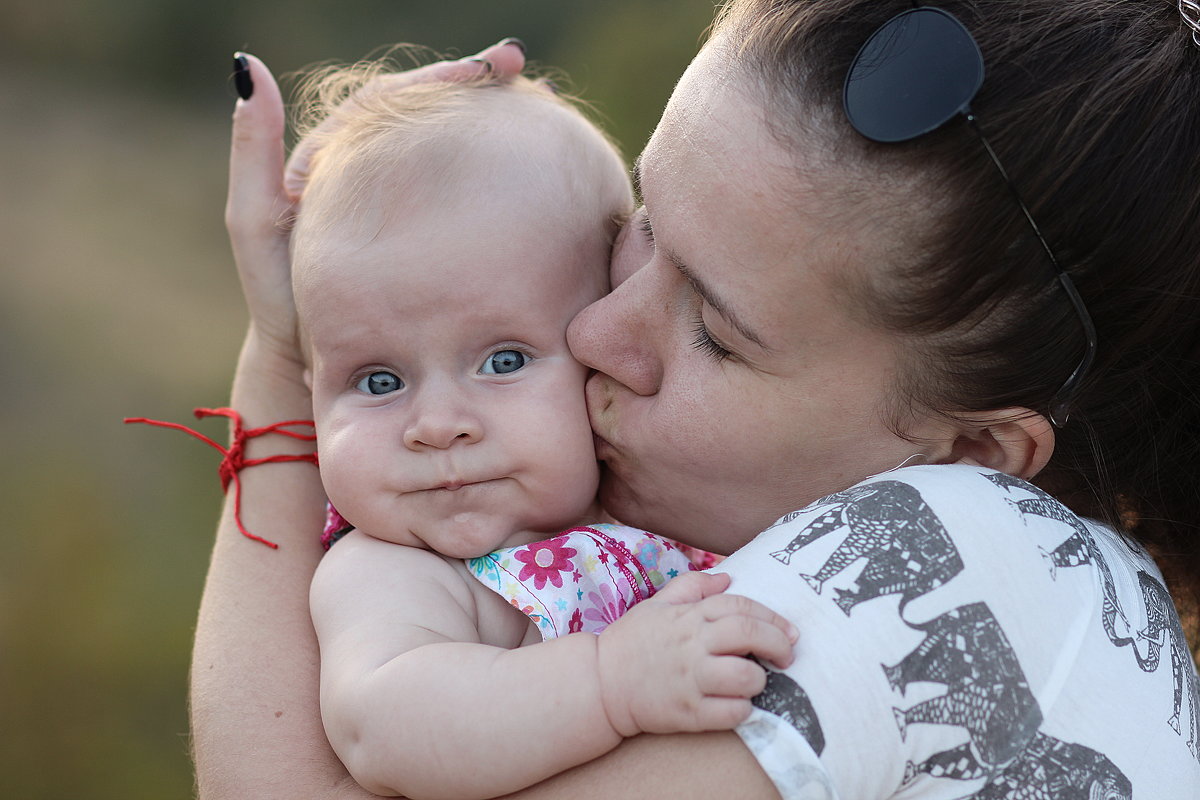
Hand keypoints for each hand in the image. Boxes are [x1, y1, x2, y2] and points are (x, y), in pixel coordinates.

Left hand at [224, 40, 525, 362]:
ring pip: (455, 155)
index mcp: (339, 159)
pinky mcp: (436, 250)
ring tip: (541, 104)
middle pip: (431, 115)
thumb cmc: (284, 307)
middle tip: (519, 69)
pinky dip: (500, 181)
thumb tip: (247, 65)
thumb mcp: (257, 222)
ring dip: (495, 124)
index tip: (487, 66)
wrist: (317, 374)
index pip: (393, 100)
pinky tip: (536, 172)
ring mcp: (410, 214)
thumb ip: (253, 149)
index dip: (438, 77)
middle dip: (477, 86)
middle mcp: (377, 177)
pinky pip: (470, 205)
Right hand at [595, 571, 798, 737]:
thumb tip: (726, 577)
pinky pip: (730, 713)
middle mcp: (691, 645)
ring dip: (759, 679)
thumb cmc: (632, 641)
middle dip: (778, 644)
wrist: (600, 682)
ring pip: (744, 676)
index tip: (789, 631)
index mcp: (688, 616)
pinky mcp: (687, 713)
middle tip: (787, 656)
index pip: (740, 606)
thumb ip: (692, 586)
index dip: (772, 617)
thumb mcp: (657, 604)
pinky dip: (742, 710)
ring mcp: (690, 679)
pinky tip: (739, 706)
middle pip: (749, 635)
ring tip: (756, 682)